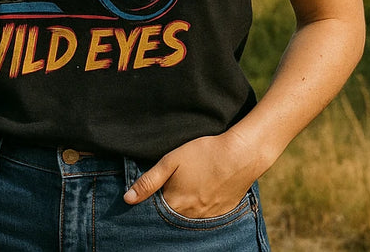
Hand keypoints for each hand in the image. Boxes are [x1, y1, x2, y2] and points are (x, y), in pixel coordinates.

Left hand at [122, 130, 264, 218]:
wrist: (241, 154)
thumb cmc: (204, 153)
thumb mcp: (171, 161)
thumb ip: (148, 181)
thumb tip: (127, 199)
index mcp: (176, 203)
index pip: (155, 211)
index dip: (150, 202)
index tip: (150, 192)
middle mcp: (191, 215)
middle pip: (172, 215)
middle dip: (167, 204)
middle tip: (172, 185)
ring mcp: (209, 216)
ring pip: (189, 216)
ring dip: (184, 206)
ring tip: (187, 187)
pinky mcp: (223, 212)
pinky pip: (206, 216)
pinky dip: (200, 207)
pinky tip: (202, 191)